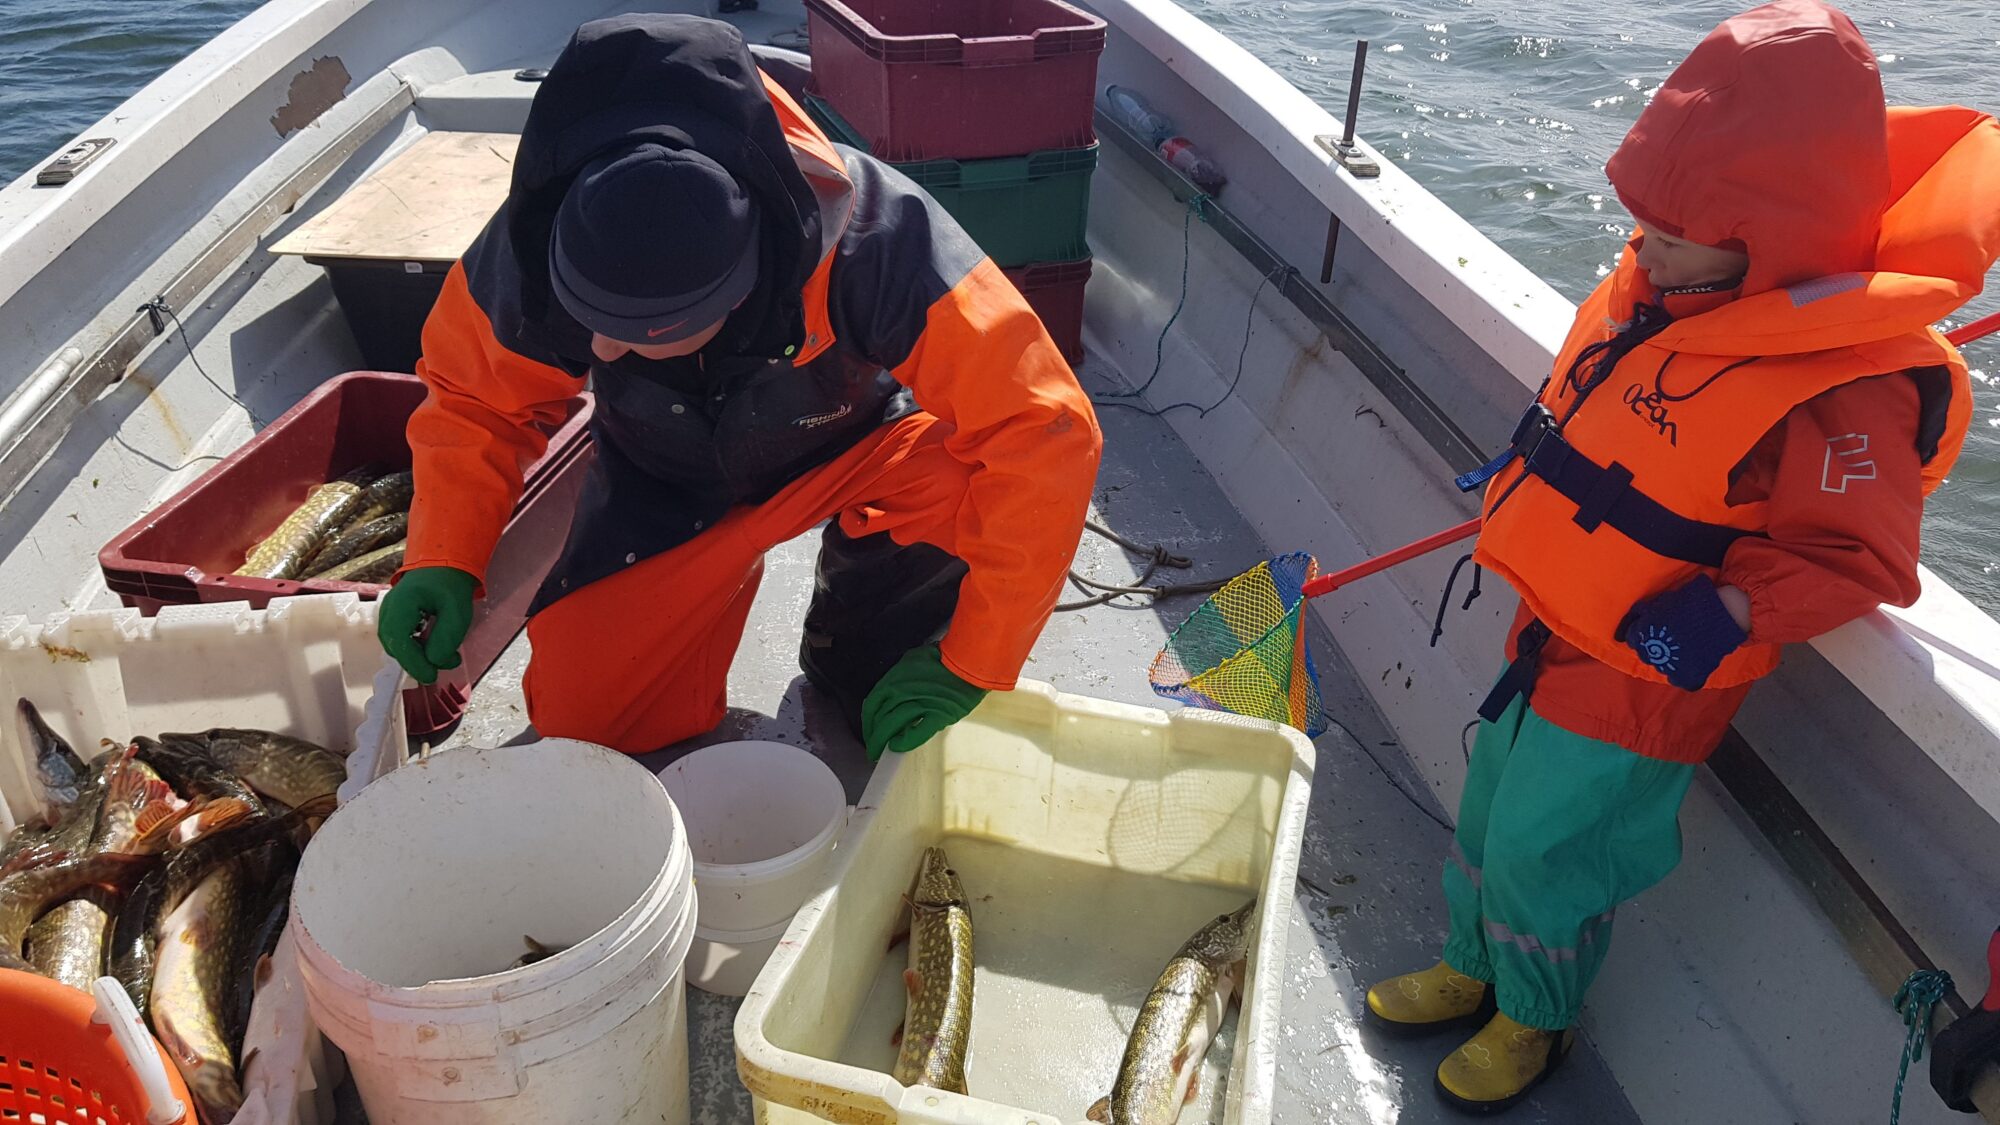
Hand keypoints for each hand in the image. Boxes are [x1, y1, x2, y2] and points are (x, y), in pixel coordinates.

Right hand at [378, 566, 477, 684]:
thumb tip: (435, 662)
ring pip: (397, 646)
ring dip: (419, 656)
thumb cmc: (450, 585)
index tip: (431, 676)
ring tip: (446, 654)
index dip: (413, 663)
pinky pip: (401, 641)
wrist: (443, 565)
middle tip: (445, 663)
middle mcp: (387, 611)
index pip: (399, 641)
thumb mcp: (457, 611)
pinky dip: (417, 649)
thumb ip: (446, 638)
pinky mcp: (394, 620)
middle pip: (395, 647)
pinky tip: (435, 647)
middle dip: (418, 662)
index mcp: (400, 604)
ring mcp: (387, 615)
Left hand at [861, 645, 989, 760]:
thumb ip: (899, 678)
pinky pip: (916, 733)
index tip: (869, 732)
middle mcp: (902, 692)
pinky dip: (905, 742)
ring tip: (881, 753)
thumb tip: (890, 694)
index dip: (868, 723)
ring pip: (892, 726)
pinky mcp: (937, 715)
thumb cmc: (944, 658)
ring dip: (883, 742)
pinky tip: (898, 747)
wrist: (970, 660)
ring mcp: (920, 703)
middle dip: (873, 737)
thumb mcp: (912, 660)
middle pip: (879, 719)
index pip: (872, 705)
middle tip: (873, 749)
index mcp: (895, 679)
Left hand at [1620, 575, 1747, 690]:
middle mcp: (1653, 650)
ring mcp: (1670, 665)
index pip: (1632, 639)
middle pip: (1645, 654)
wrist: (1723, 612)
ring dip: (1667, 659)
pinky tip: (1687, 662)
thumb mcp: (1662, 600)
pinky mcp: (1688, 674)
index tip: (1654, 631)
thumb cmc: (1692, 602)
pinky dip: (1681, 674)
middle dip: (1655, 646)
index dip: (1642, 634)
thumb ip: (1642, 614)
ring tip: (1682, 648)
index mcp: (1645, 631)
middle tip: (1671, 639)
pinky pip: (1677, 679)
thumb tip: (1626, 628)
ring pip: (1660, 666)